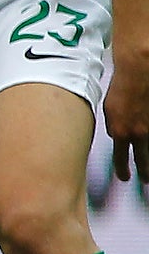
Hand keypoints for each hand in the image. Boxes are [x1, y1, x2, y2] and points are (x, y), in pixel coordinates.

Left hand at [107, 48, 148, 181]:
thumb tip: (117, 136)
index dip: (122, 169)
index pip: (120, 158)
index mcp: (119, 131)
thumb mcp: (109, 110)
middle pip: (143, 159)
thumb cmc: (120, 87)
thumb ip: (114, 126)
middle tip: (146, 181)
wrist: (137, 73)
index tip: (124, 177)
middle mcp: (137, 133)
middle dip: (144, 172)